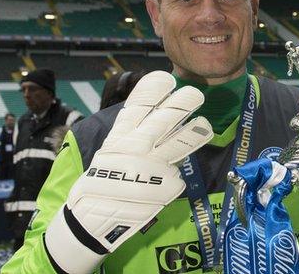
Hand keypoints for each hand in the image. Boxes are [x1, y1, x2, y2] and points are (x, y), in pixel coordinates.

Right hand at [44, 71, 212, 272]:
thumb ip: (130, 135)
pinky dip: (172, 178)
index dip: (153, 90)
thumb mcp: (109, 152)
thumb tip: (154, 116)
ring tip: (206, 125)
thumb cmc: (102, 181)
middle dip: (182, 104)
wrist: (92, 220)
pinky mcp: (164, 188)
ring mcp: (151, 168)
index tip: (167, 79)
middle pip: (164, 120)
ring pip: (179, 144)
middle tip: (196, 94)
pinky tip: (163, 183)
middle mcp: (135, 149)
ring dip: (194, 132)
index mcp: (119, 138)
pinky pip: (176, 176)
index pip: (137, 106)